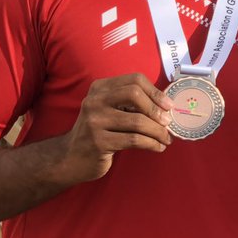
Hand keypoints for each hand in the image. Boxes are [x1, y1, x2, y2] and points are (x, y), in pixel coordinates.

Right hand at [56, 73, 173, 183]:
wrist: (70, 158)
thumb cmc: (98, 132)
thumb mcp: (109, 110)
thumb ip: (130, 104)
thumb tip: (165, 106)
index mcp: (100, 88)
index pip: (134, 80)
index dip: (155, 91)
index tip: (168, 105)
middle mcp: (95, 101)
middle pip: (135, 94)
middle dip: (156, 109)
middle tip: (168, 122)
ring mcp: (95, 121)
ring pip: (138, 121)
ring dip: (158, 131)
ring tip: (166, 139)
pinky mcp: (99, 142)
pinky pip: (134, 140)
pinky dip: (151, 144)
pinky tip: (157, 147)